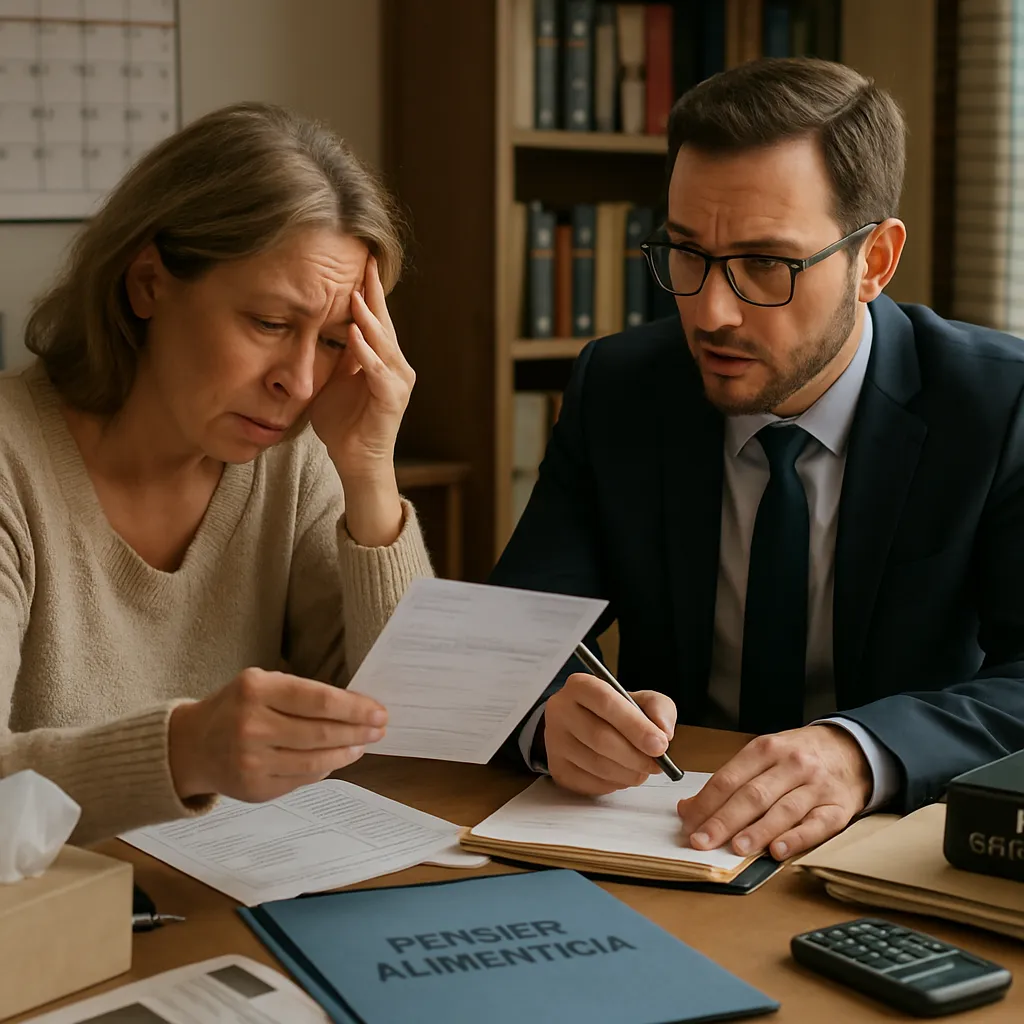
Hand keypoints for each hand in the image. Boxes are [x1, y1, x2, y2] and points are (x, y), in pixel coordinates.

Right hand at [167, 668, 387, 802]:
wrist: (191, 746)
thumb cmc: (236, 708)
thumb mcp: (262, 685)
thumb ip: (303, 694)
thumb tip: (356, 707)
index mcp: (255, 690)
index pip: (317, 700)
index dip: (354, 708)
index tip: (379, 711)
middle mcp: (251, 726)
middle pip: (320, 732)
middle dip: (358, 731)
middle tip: (379, 728)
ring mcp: (251, 761)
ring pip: (315, 761)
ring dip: (346, 753)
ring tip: (362, 744)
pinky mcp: (254, 789)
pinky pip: (302, 779)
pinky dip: (325, 769)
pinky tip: (337, 759)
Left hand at [309, 255, 414, 480]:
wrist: (355, 460)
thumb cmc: (343, 423)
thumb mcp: (333, 379)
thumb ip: (334, 353)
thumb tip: (318, 324)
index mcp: (382, 358)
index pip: (375, 317)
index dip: (367, 290)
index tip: (359, 260)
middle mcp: (396, 365)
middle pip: (384, 322)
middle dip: (374, 292)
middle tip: (365, 261)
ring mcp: (398, 382)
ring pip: (383, 342)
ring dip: (369, 319)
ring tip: (356, 294)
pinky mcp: (392, 399)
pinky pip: (378, 371)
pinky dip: (367, 352)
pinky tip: (354, 334)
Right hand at [543, 673, 676, 794]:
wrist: (584, 725)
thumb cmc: (616, 712)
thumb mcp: (641, 700)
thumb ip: (659, 708)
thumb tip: (663, 732)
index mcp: (580, 685)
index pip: (606, 702)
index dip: (635, 725)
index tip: (660, 744)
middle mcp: (561, 710)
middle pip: (600, 737)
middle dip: (636, 756)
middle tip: (657, 764)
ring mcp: (555, 741)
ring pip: (597, 764)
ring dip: (628, 773)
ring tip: (643, 770)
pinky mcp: (557, 768)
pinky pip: (590, 783)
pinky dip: (615, 784)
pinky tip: (623, 774)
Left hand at [676, 724, 872, 860]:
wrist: (851, 749)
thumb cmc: (798, 755)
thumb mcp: (764, 755)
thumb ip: (730, 780)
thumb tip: (691, 808)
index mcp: (766, 749)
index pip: (730, 777)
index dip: (707, 802)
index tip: (689, 822)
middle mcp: (791, 765)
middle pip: (753, 795)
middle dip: (724, 820)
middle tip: (703, 841)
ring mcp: (816, 786)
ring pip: (783, 810)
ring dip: (757, 831)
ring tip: (736, 848)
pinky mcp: (838, 808)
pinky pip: (817, 825)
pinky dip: (796, 838)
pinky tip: (778, 850)